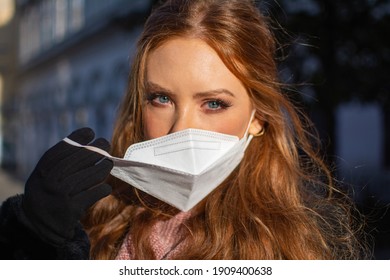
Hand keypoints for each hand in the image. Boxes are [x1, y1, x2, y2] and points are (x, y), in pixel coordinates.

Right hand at [22, 128, 112, 244]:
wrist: (41, 226)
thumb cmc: (49, 194)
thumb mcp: (45, 176)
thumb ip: (61, 161)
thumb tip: (90, 142)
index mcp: (43, 171)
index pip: (63, 149)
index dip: (78, 138)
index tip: (90, 132)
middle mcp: (50, 181)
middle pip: (80, 159)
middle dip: (97, 149)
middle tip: (106, 143)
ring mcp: (62, 195)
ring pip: (92, 175)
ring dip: (104, 167)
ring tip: (109, 163)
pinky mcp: (73, 209)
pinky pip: (96, 192)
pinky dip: (103, 188)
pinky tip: (105, 187)